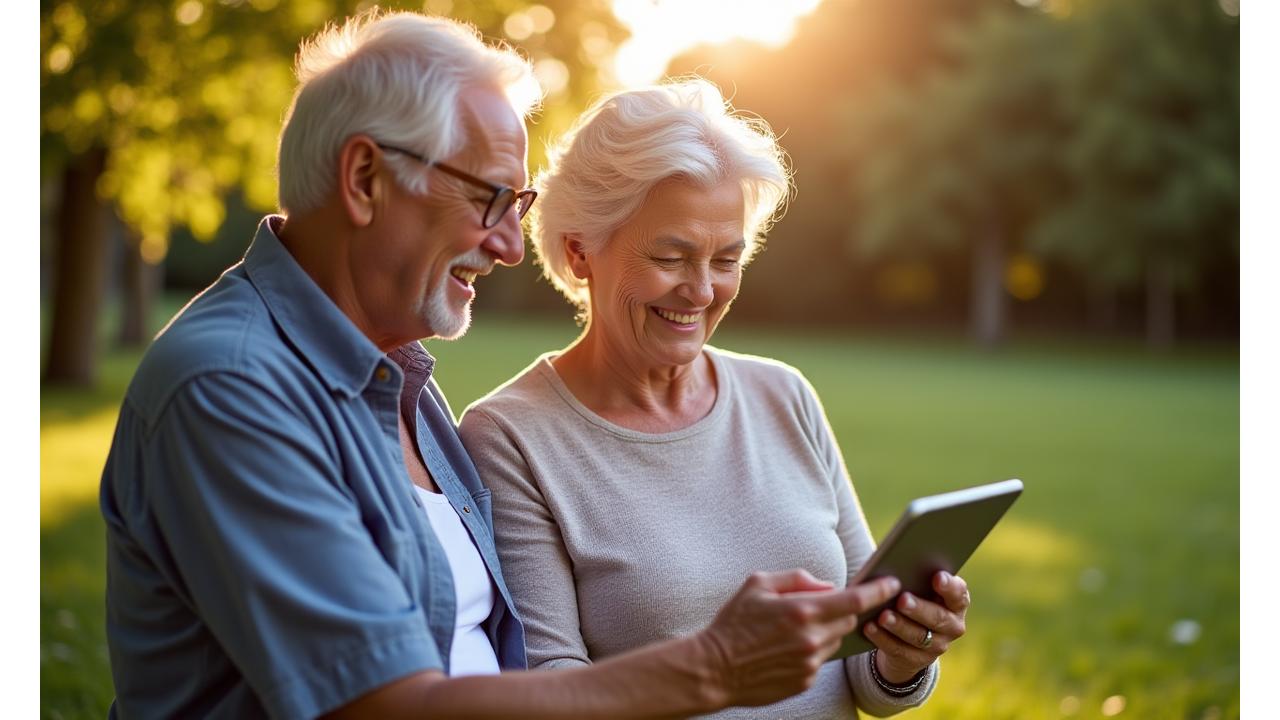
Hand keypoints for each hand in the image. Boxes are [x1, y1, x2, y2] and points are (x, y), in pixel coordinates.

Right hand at [697, 570, 901, 707]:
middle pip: (849, 620)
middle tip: (820, 605)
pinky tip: (785, 648)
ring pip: (835, 640)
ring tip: (793, 629)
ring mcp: (810, 663)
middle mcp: (811, 638)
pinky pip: (821, 660)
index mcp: (802, 611)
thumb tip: (827, 585)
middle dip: (843, 609)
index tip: (892, 583)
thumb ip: (797, 579)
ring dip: (825, 630)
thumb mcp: (758, 584)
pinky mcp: (805, 681)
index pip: (855, 600)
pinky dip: (812, 650)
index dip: (878, 590)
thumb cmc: (733, 623)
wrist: (714, 668)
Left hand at [864, 571, 969, 683]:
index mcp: (956, 603)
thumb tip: (897, 570)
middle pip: (938, 618)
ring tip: (883, 616)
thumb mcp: (920, 588)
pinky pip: (899, 649)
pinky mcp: (917, 660)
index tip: (937, 576)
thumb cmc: (915, 598)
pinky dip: (883, 638)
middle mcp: (953, 626)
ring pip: (918, 637)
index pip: (959, 594)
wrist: (910, 635)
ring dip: (899, 626)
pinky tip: (869, 627)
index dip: (949, 586)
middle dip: (919, 609)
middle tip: (902, 599)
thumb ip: (917, 578)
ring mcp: (937, 645)